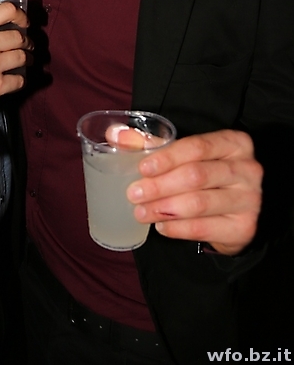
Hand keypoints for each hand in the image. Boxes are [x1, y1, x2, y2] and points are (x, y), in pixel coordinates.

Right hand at [0, 2, 31, 119]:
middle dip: (25, 41)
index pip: (7, 11)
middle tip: (26, 44)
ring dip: (26, 59)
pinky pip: (19, 80)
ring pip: (22, 57)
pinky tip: (14, 79)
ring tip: (24, 61)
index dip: (20, 15)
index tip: (23, 21)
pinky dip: (19, 80)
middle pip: (19, 37)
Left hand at [126, 129, 261, 255]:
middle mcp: (248, 169)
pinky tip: (161, 225)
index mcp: (234, 143)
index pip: (197, 146)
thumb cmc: (204, 172)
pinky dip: (177, 228)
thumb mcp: (183, 153)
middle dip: (160, 186)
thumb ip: (150, 142)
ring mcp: (249, 200)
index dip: (167, 157)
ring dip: (164, 209)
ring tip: (140, 212)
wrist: (234, 208)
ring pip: (199, 204)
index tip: (142, 168)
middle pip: (196, 176)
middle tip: (133, 194)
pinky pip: (204, 229)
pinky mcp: (244, 228)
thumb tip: (115, 135)